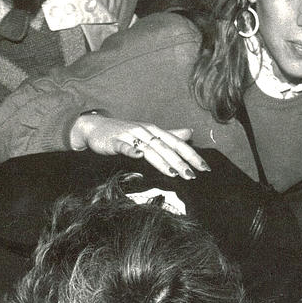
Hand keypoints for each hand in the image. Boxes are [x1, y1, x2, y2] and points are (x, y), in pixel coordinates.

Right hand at [70, 113, 209, 179]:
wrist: (96, 127)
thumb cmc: (125, 132)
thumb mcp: (149, 133)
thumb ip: (169, 135)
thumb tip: (190, 133)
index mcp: (155, 130)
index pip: (177, 143)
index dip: (191, 154)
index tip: (204, 168)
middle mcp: (145, 131)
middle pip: (166, 147)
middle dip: (180, 161)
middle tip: (192, 175)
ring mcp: (130, 135)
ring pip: (149, 149)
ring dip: (162, 161)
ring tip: (174, 173)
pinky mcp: (115, 141)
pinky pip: (124, 146)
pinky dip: (131, 150)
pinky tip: (138, 156)